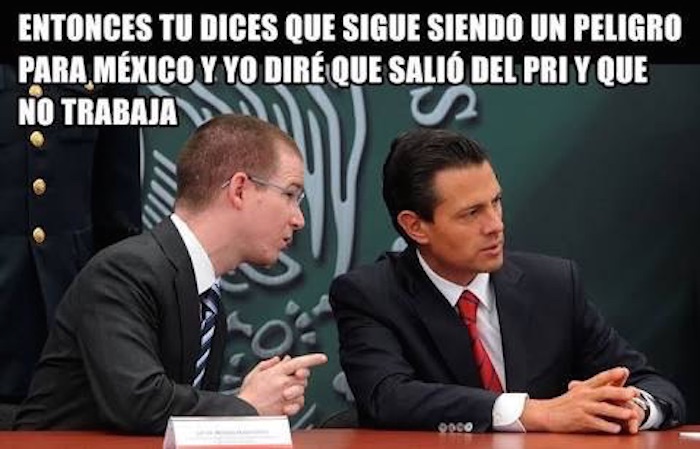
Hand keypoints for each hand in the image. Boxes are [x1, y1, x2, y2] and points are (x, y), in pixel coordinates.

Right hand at [237, 353, 327, 415]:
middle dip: (300, 378)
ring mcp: (286, 397)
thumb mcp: (255, 374)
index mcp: (276, 372)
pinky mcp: (287, 408)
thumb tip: (281, 359)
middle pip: (304, 377)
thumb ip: (269, 364)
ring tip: (285, 394)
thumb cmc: (248, 394)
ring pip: (303, 391)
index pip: (299, 362)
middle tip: (291, 380)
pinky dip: (295, 404)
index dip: (313, 359)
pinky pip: (299, 404)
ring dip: (297, 392)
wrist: (244, 412)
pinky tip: (287, 403)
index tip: (322, 358)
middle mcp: (283, 383)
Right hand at [521, 368, 637, 432]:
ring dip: (618, 412)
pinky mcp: (579, 420)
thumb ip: (589, 389)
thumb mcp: (575, 392)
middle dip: (620, 392)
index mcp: (583, 388)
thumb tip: (606, 384)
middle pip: (604, 392)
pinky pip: (596, 423)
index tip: (624, 370)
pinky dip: (606, 426)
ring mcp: (581, 408)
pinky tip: (616, 429)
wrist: (546, 414)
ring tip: (630, 414)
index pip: (599, 378)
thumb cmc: (562, 404)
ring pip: (603, 409)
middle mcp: (583, 396)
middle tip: (633, 393)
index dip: (612, 374)